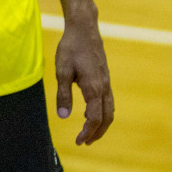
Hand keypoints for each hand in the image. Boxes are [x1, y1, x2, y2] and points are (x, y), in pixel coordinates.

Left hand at [55, 18, 113, 144]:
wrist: (84, 29)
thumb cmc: (70, 48)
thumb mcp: (62, 71)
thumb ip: (63, 94)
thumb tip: (64, 117)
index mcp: (94, 88)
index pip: (94, 118)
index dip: (87, 132)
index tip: (78, 142)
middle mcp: (104, 88)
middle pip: (106, 118)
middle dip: (97, 133)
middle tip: (84, 142)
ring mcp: (106, 83)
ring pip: (110, 111)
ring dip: (101, 124)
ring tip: (89, 133)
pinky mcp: (105, 78)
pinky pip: (108, 102)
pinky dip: (103, 113)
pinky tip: (90, 114)